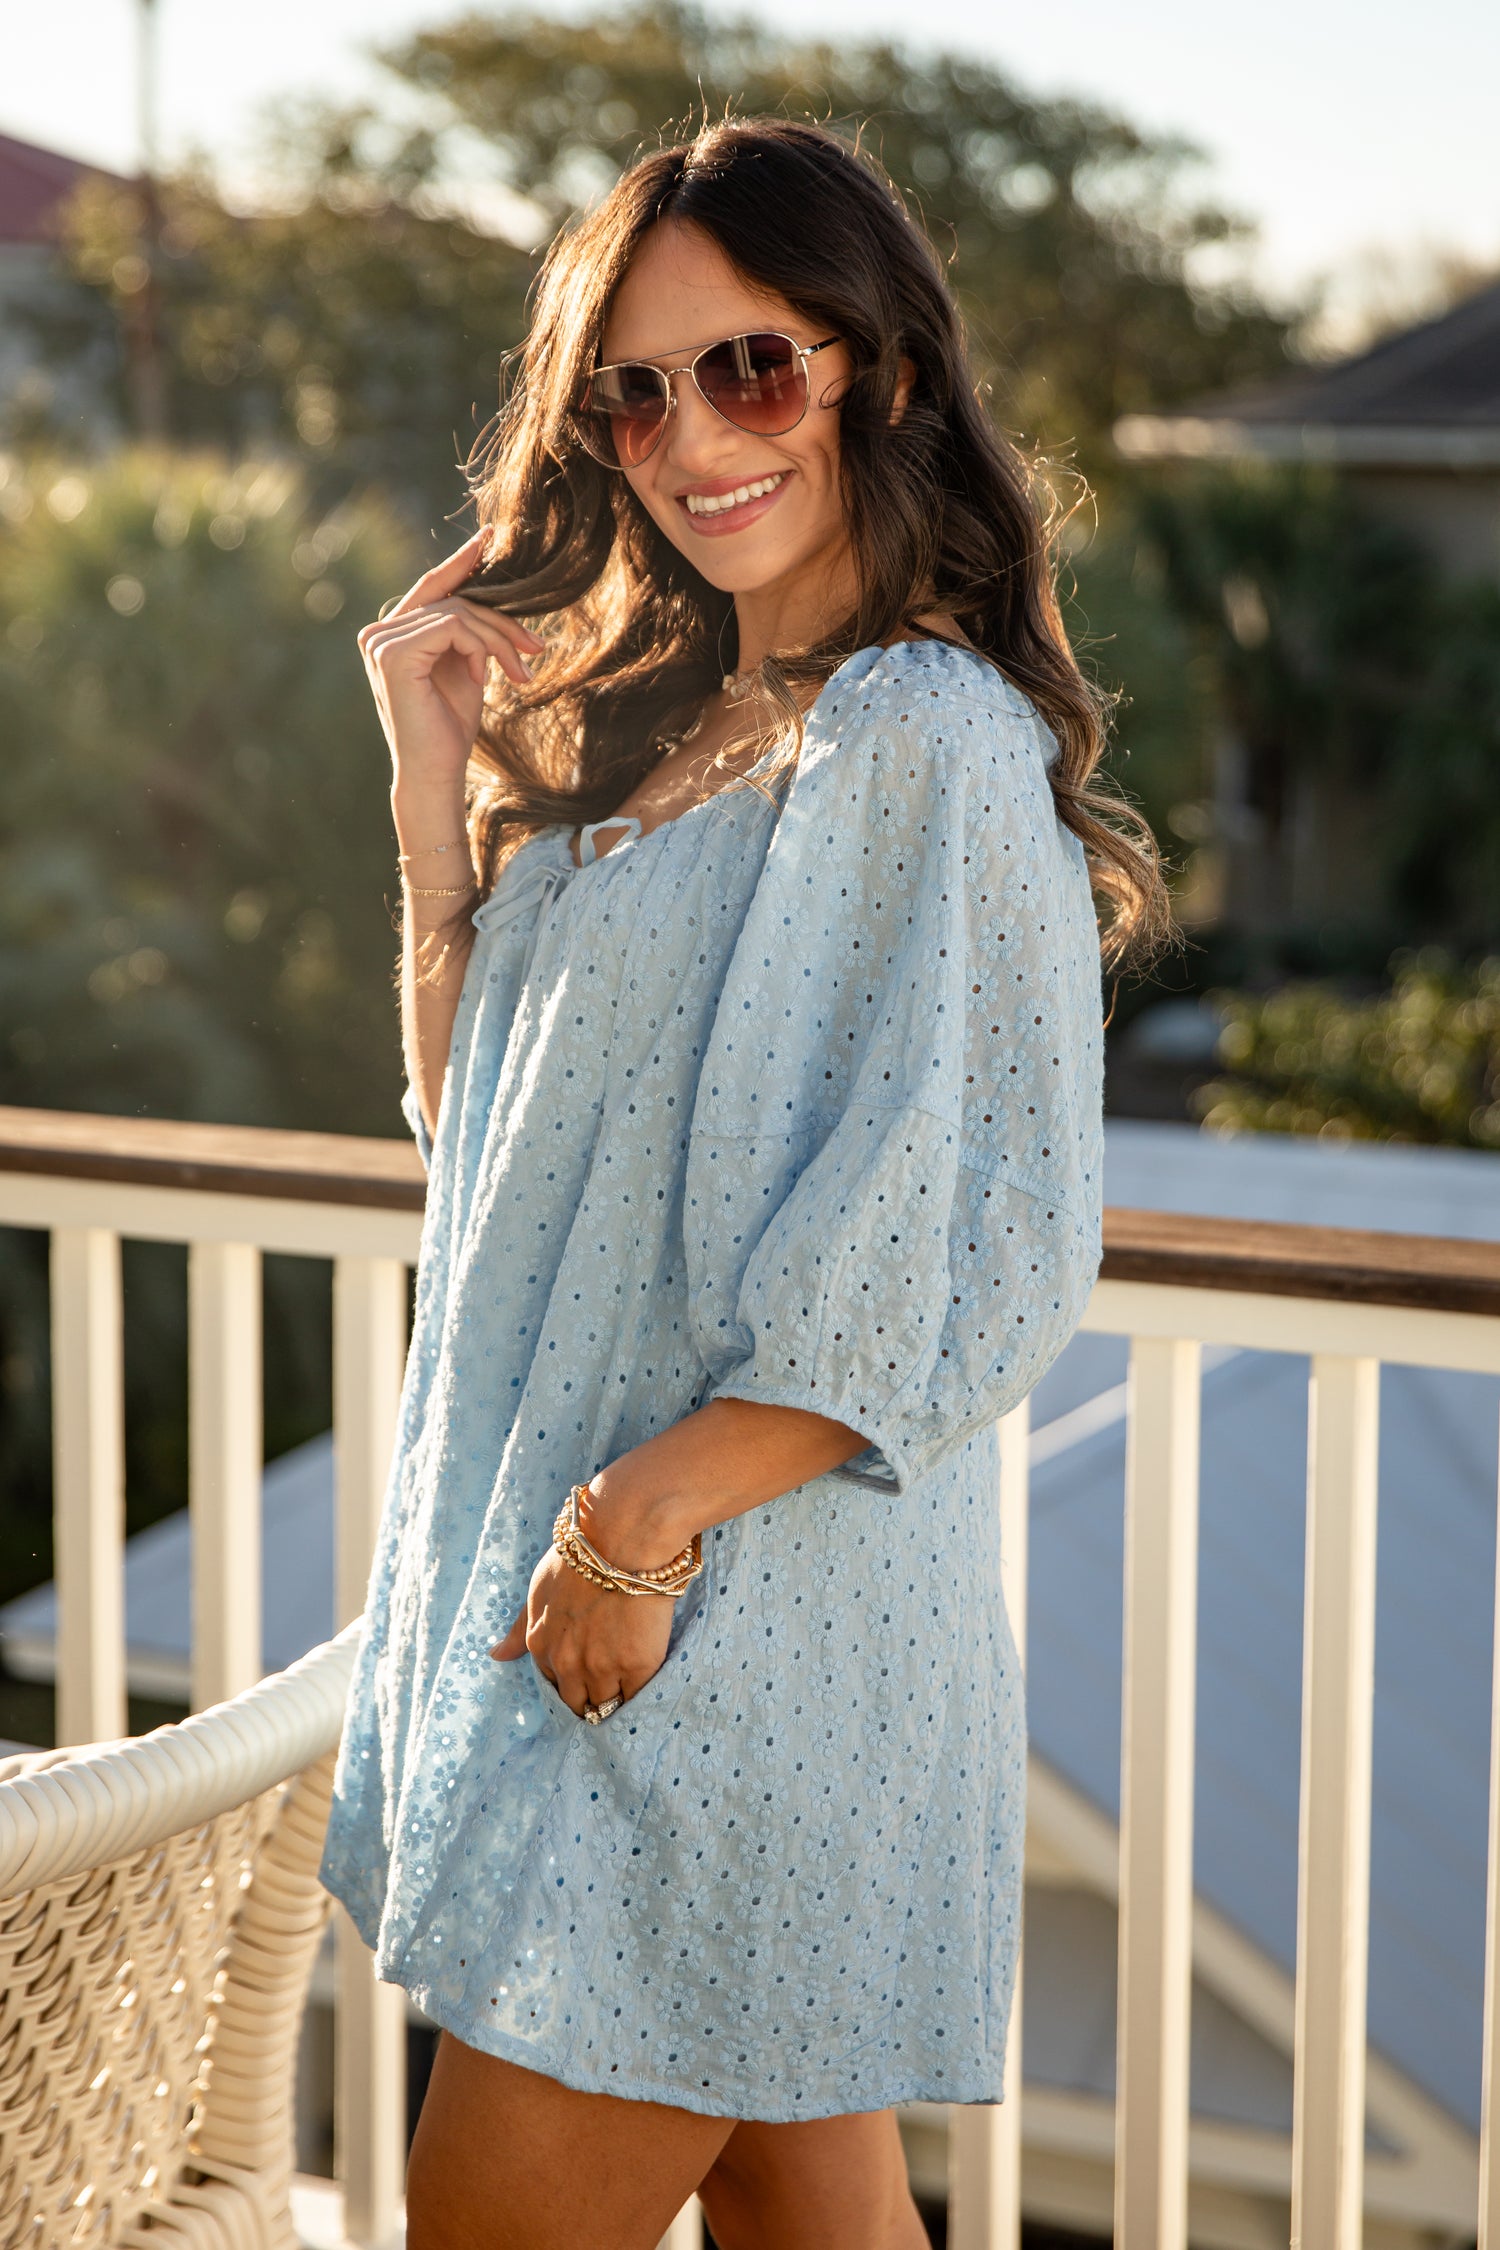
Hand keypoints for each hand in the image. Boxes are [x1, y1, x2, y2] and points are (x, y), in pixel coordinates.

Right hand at [356, 528, 544, 793]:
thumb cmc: (449, 730)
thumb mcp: (466, 670)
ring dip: (498, 641)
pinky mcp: (393, 652)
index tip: (492, 537)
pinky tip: (483, 680)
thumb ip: (468, 635)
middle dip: (502, 623)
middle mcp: (378, 633)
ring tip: (519, 675)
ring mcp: (381, 641)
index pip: (432, 586)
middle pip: (454, 600)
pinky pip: (453, 626)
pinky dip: (480, 649)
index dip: (461, 560)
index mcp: (392, 635)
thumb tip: (491, 603)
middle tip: (535, 652)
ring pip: (458, 612)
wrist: (436, 773)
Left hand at [490, 1547, 674, 1717]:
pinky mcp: (638, 1666)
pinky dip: (639, 1694)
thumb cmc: (579, 1557)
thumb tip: (496, 1656)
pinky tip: (645, 1680)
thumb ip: (520, 1629)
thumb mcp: (538, 1590)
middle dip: (590, 1698)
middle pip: (579, 1703)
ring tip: (629, 1683)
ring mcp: (603, 1668)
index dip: (571, 1681)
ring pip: (607, 1705)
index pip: (554, 1685)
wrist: (622, 1540)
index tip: (585, 1674)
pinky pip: (637, 1697)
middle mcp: (567, 1664)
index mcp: (540, 1646)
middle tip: (608, 1682)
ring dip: (615, 1699)